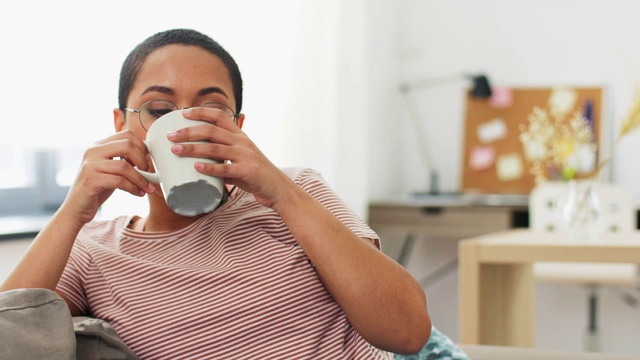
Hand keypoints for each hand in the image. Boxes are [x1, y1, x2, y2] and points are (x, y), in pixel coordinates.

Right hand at [61, 129, 153, 225]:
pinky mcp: (91, 181)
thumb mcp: (111, 169)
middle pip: (127, 145)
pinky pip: (119, 181)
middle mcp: (93, 151)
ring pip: (125, 166)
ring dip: (141, 179)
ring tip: (146, 188)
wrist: (76, 208)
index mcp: (99, 145)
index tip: (147, 161)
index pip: (127, 134)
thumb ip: (124, 160)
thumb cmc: (97, 188)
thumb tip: (148, 156)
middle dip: (143, 160)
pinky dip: (133, 188)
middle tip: (148, 173)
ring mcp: (90, 165)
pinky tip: (138, 193)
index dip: (142, 146)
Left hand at [169, 108, 293, 208]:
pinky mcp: (248, 171)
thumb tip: (198, 163)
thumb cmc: (256, 176)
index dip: (200, 112)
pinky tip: (196, 168)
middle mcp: (242, 142)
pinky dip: (209, 168)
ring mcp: (245, 156)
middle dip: (188, 131)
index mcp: (240, 136)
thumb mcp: (240, 160)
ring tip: (175, 151)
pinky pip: (225, 169)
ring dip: (192, 148)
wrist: (278, 189)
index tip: (182, 113)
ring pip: (214, 148)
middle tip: (171, 136)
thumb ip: (222, 159)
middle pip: (211, 130)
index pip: (219, 116)